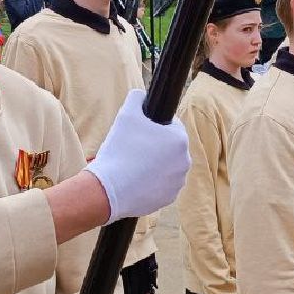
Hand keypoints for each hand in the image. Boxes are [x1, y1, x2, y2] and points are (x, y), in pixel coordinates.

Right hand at [84, 90, 189, 221]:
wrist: (108, 190)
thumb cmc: (119, 150)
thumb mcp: (126, 114)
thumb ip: (136, 98)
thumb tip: (140, 95)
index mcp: (180, 139)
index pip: (172, 125)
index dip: (155, 126)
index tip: (141, 132)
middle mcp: (185, 161)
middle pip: (170, 147)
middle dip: (156, 146)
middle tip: (135, 148)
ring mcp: (178, 182)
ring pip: (167, 166)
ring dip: (156, 164)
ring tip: (135, 164)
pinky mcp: (169, 198)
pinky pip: (162, 184)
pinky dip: (152, 181)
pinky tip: (136, 179)